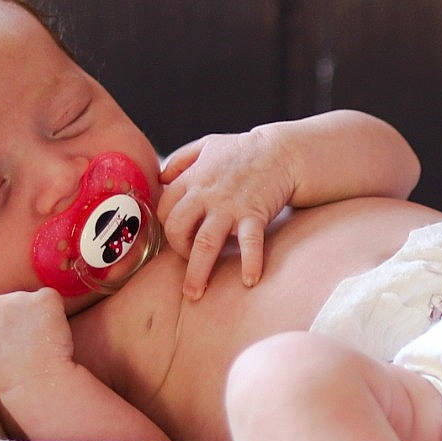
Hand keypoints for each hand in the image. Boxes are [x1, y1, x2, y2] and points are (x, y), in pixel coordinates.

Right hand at [0, 288, 73, 397]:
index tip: (0, 333)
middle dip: (15, 316)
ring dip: (34, 314)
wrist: (38, 383)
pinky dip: (55, 312)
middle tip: (27, 341)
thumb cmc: (12, 381)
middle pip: (3, 303)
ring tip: (40, 342)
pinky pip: (50, 299)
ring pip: (28, 301)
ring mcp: (18, 299)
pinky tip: (55, 334)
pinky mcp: (42, 299)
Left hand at [157, 125, 297, 297]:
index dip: (166, 227)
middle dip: (177, 252)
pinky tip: (249, 280)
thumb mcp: (207, 146)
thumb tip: (160, 177)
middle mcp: (205, 195)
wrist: (281, 151)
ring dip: (198, 272)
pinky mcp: (253, 215)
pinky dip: (250, 263)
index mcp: (192, 180)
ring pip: (204, 244)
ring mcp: (229, 207)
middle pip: (176, 229)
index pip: (164, 209)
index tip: (178, 238)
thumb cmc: (243, 150)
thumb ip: (180, 160)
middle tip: (188, 264)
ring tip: (194, 294)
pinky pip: (249, 244)